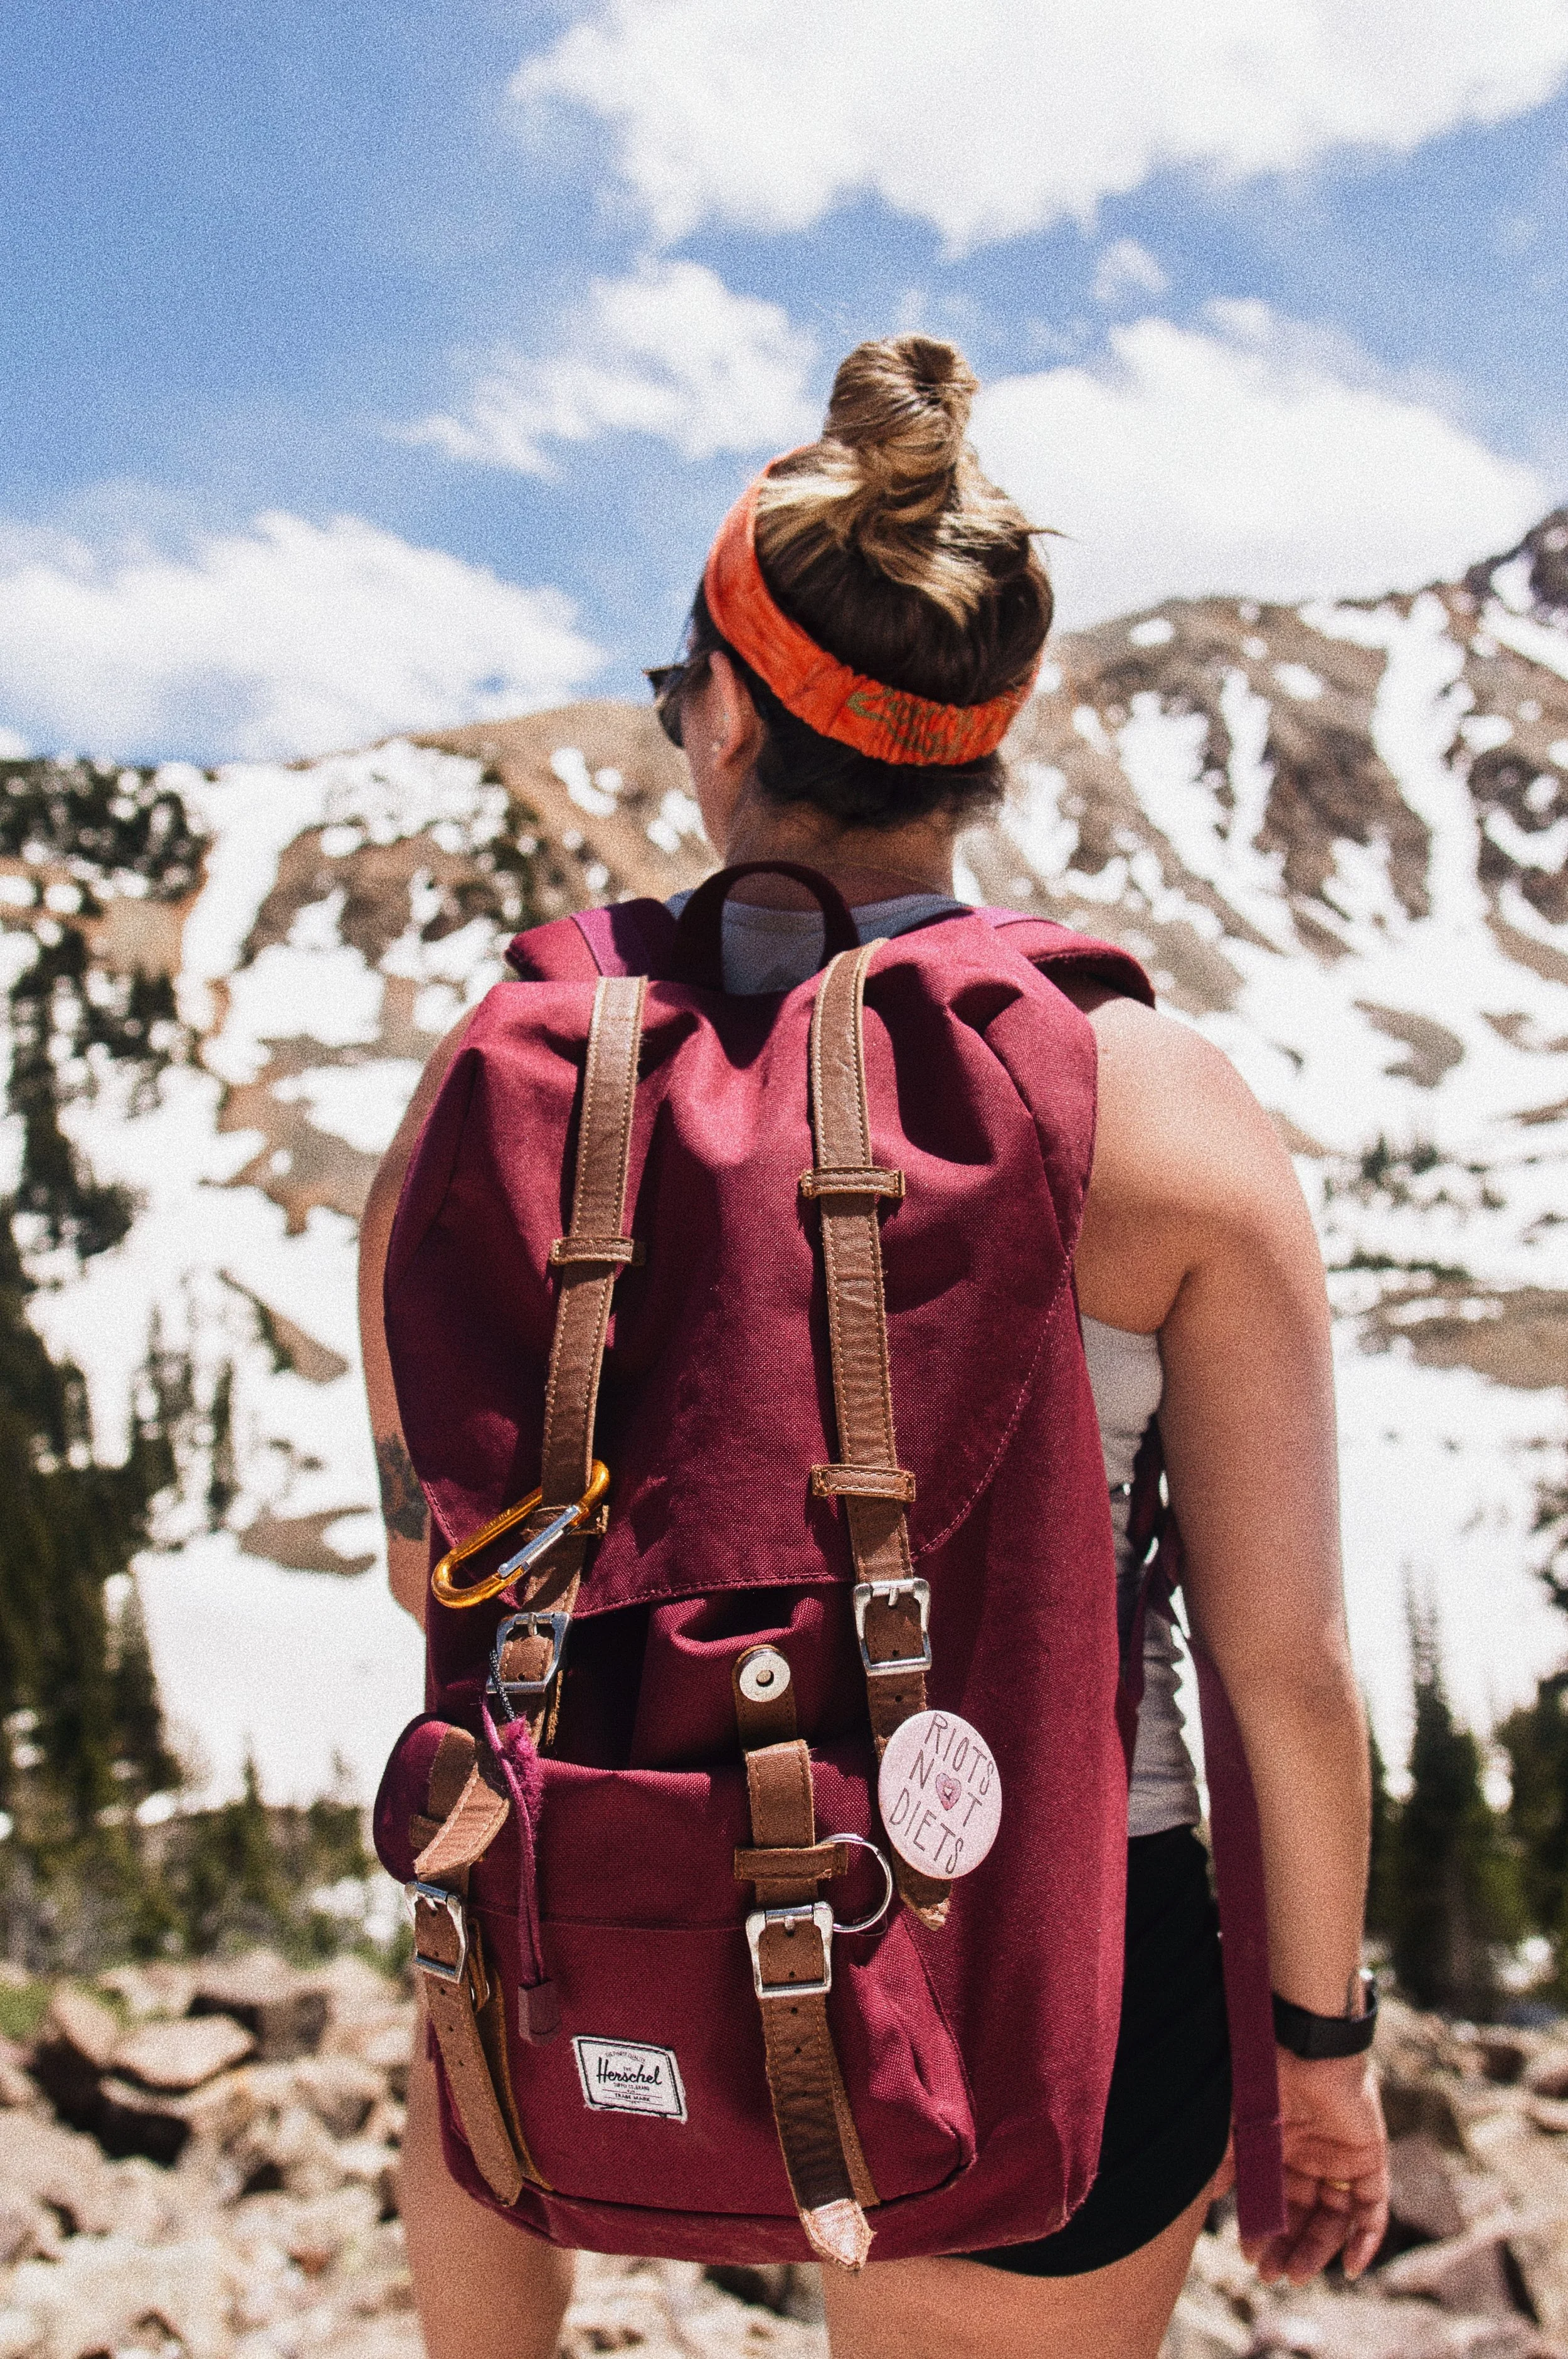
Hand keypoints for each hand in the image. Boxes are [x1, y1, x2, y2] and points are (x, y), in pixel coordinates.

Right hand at [1244, 2049, 1387, 2284]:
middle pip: (1303, 2215)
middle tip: (1270, 2276)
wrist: (1300, 2044)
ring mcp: (1341, 2158)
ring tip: (1297, 2276)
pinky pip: (1374, 2208)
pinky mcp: (1369, 2158)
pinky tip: (1350, 2268)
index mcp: (1280, 2146)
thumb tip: (1206, 2199)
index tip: (1247, 2255)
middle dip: (1286, 2247)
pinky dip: (1366, 2239)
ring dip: (1319, 2251)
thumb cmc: (1261, 2076)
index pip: (1274, 2199)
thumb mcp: (1233, 2126)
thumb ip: (1224, 2163)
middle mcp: (1311, 2155)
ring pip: (1335, 2219)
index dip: (1262, 2229)